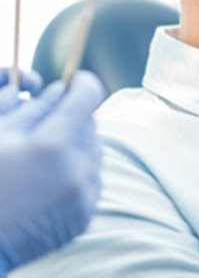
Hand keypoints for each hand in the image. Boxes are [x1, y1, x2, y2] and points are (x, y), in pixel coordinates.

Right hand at [0, 71, 104, 272]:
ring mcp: (84, 193)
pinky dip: (77, 172)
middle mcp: (77, 167)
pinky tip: (48, 181)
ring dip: (75, 145)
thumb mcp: (0, 136)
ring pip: (94, 149)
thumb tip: (60, 89)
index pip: (89, 95)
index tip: (73, 80)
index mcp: (54, 144)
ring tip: (43, 158)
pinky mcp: (86, 213)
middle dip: (72, 118)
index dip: (82, 83)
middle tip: (45, 127)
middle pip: (90, 123)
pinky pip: (92, 177)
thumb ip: (34, 108)